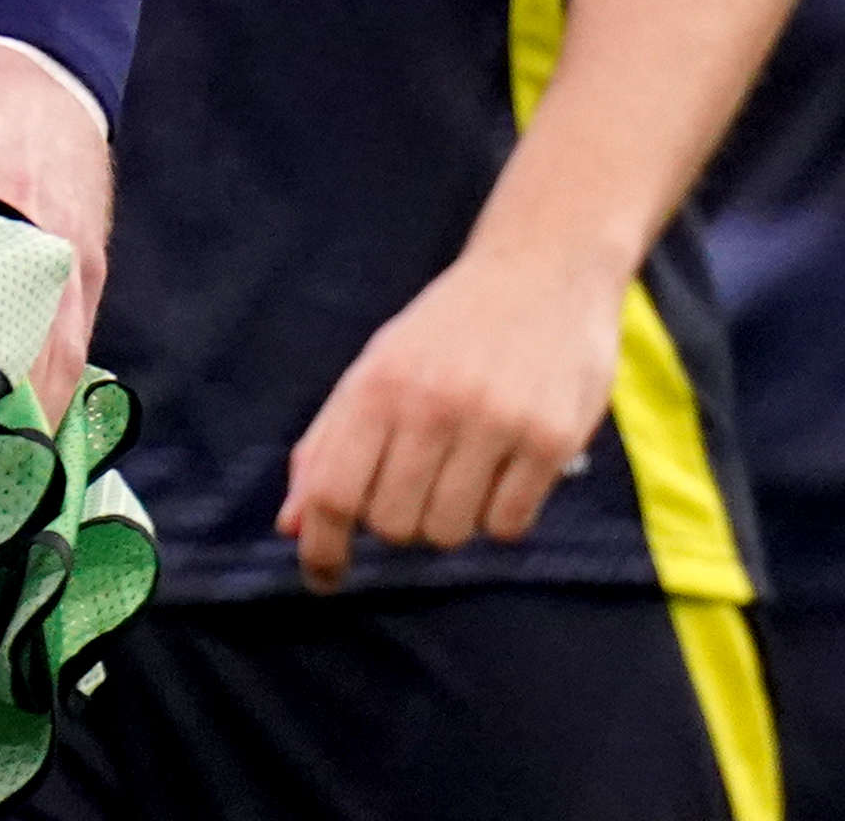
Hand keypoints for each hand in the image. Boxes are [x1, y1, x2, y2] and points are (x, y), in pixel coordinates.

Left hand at [277, 229, 621, 586]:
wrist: (544, 267)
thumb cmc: (449, 328)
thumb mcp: (377, 367)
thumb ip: (329, 444)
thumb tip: (292, 525)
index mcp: (378, 384)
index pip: (335, 492)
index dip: (322, 546)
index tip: (323, 577)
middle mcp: (433, 404)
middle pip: (394, 526)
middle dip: (398, 522)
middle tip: (417, 482)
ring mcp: (496, 422)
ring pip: (450, 533)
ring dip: (451, 518)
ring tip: (465, 466)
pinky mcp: (552, 439)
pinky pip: (509, 526)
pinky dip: (500, 514)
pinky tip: (506, 469)